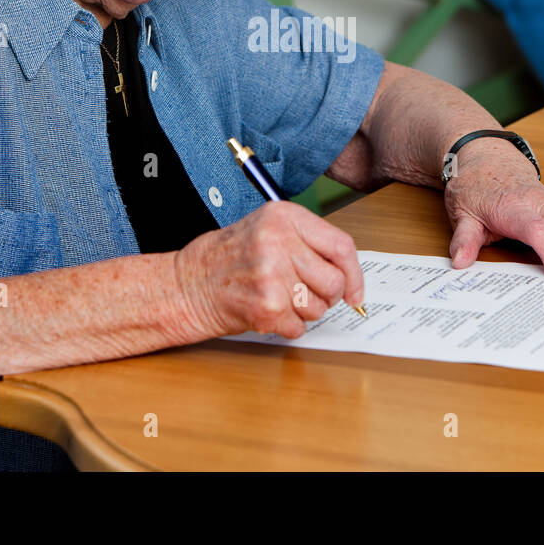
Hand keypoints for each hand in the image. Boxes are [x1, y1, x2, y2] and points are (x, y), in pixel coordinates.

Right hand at [174, 200, 365, 338]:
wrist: (188, 284)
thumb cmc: (229, 258)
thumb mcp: (268, 230)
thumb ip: (307, 242)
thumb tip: (349, 274)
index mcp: (283, 217)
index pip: (341, 246)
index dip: (354, 274)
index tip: (355, 291)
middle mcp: (279, 242)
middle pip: (334, 282)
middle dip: (326, 296)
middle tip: (304, 293)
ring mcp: (272, 275)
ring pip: (318, 308)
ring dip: (303, 312)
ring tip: (277, 297)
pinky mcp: (266, 306)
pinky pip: (299, 327)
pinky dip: (287, 327)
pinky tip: (265, 311)